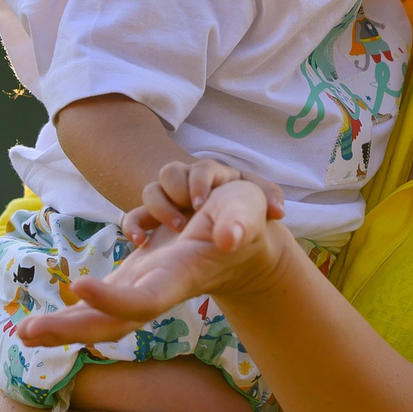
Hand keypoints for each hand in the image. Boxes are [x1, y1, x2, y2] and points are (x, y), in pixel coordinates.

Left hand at [22, 181, 291, 345]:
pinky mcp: (130, 274)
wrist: (240, 235)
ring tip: (30, 331)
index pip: (145, 300)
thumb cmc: (243, 222)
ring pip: (94, 310)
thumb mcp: (247, 215)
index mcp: (180, 277)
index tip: (81, 288)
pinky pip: (95, 292)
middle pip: (111, 320)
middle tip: (26, 334)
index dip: (114, 298)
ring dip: (66, 320)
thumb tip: (227, 238)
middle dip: (70, 329)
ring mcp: (139, 282)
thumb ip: (239, 226)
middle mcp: (156, 286)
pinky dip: (78, 300)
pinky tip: (72, 297)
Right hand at [122, 157, 287, 246]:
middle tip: (189, 215)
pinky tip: (140, 242)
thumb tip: (278, 210)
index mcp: (212, 176)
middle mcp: (187, 184)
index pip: (200, 168)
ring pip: (151, 192)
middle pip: (170, 172)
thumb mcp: (257, 200)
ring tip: (177, 230)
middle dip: (177, 191)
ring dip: (159, 209)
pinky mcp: (154, 222)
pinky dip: (133, 227)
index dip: (198, 183)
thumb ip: (269, 198)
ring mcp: (169, 202)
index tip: (201, 204)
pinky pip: (135, 218)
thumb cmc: (245, 209)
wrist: (231, 230)